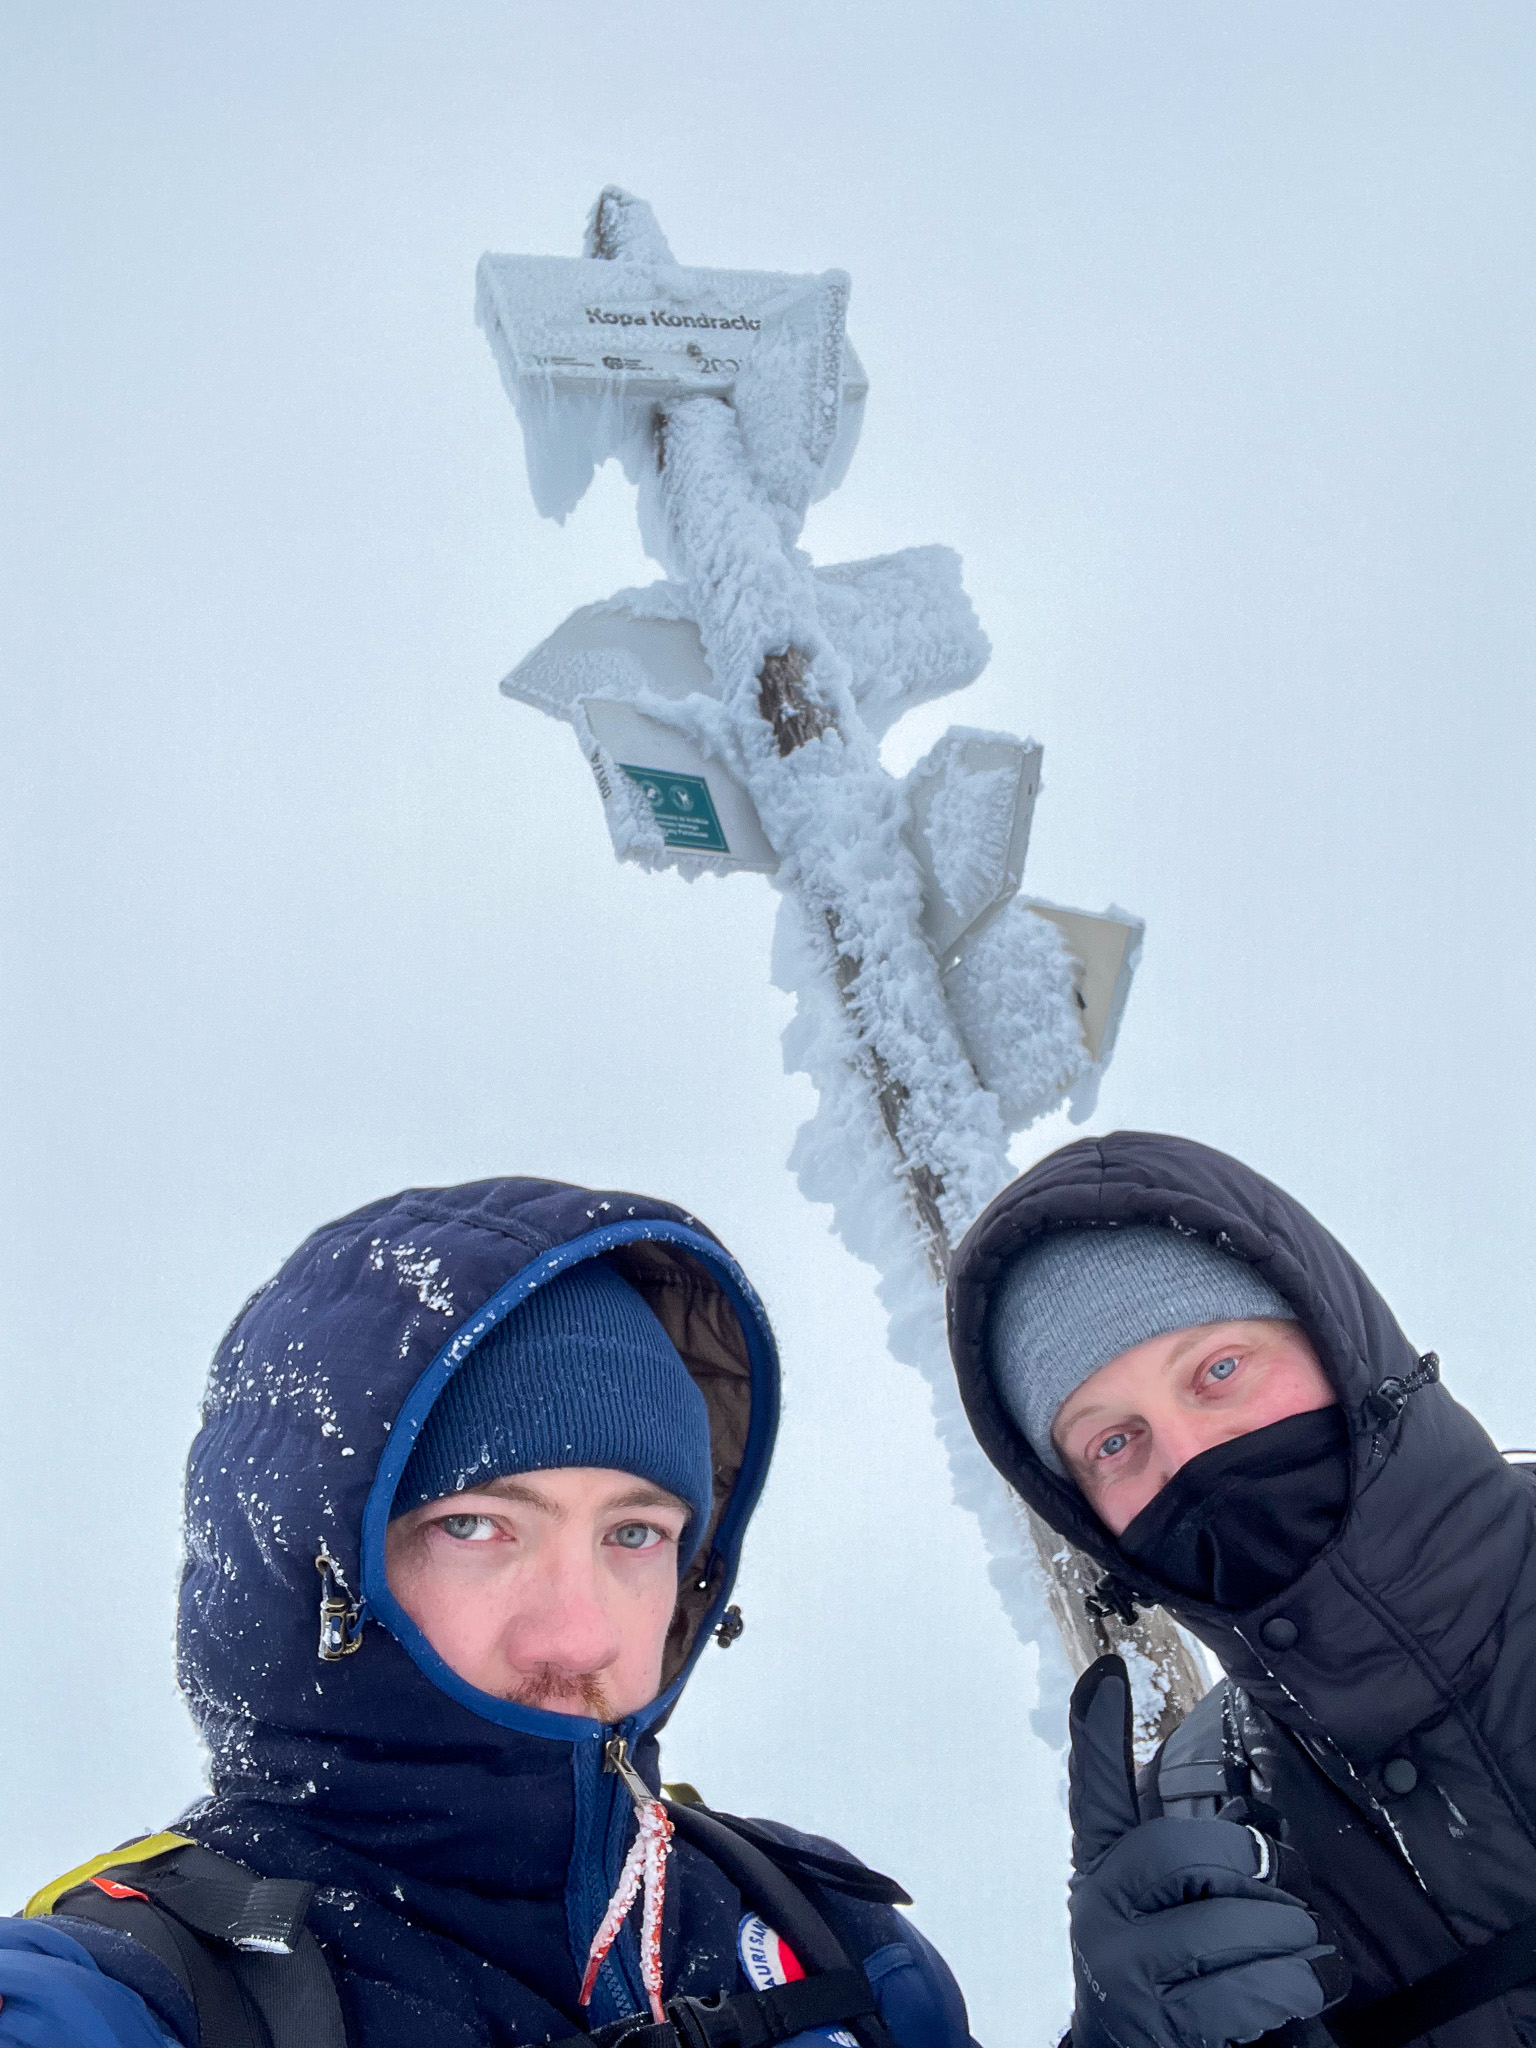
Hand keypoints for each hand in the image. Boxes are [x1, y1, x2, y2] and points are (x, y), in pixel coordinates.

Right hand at [1066, 1657, 1347, 2047]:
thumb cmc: (1183, 1978)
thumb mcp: (1180, 1912)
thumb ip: (1200, 1864)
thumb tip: (1255, 1819)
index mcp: (1106, 1868)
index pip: (1095, 1792)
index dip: (1098, 1731)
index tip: (1110, 1670)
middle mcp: (1099, 1908)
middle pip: (1176, 1849)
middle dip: (1252, 1862)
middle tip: (1288, 1882)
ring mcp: (1121, 1967)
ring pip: (1221, 1924)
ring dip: (1289, 1938)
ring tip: (1308, 1950)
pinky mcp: (1156, 2025)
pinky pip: (1242, 1991)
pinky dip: (1293, 1986)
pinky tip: (1307, 1987)